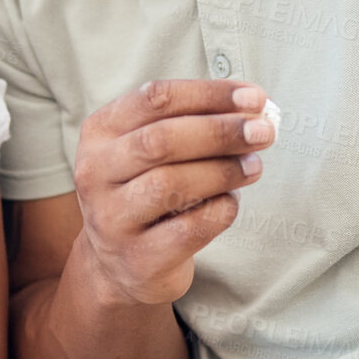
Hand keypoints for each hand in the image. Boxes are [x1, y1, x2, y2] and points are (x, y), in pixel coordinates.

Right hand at [72, 79, 274, 305]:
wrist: (120, 264)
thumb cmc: (146, 191)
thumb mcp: (150, 150)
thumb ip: (192, 124)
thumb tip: (254, 110)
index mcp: (99, 133)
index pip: (153, 99)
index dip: (209, 94)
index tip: (254, 98)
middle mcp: (94, 173)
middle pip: (159, 141)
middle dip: (220, 132)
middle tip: (263, 132)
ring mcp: (111, 218)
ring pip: (170, 184)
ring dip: (223, 171)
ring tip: (254, 166)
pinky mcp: (138, 257)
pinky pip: (191, 228)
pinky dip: (221, 209)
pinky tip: (230, 202)